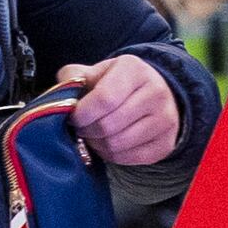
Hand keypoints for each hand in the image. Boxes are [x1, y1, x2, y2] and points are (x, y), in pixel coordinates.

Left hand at [58, 54, 184, 168]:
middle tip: (82, 128)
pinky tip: (109, 144)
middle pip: (108, 125)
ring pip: (117, 144)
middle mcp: (156, 93)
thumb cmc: (117, 84)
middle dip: (87, 130)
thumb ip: (73, 78)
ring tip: (94, 136)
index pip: (104, 99)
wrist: (155, 94)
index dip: (81, 113)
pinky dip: (112, 155)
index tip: (73, 117)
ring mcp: (165, 120)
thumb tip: (60, 99)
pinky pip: (129, 158)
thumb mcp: (96, 72)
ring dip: (97, 144)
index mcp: (134, 70)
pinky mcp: (167, 143)